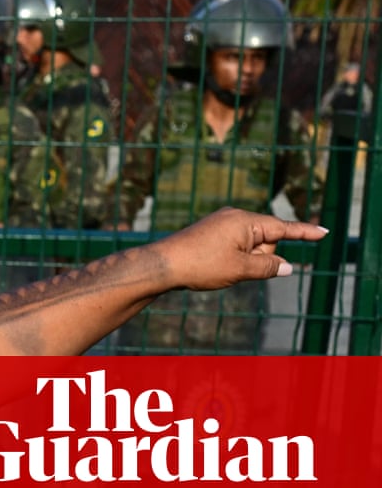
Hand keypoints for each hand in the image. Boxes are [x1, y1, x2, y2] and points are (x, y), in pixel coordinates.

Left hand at [150, 207, 326, 291]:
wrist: (163, 264)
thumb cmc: (201, 264)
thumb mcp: (241, 269)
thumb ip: (269, 268)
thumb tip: (287, 267)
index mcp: (245, 221)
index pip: (283, 228)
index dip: (305, 233)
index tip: (325, 232)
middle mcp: (235, 217)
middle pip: (266, 242)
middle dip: (260, 258)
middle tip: (232, 267)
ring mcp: (222, 223)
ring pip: (250, 248)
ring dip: (245, 261)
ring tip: (218, 266)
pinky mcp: (212, 232)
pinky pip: (235, 248)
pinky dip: (233, 259)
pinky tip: (214, 265)